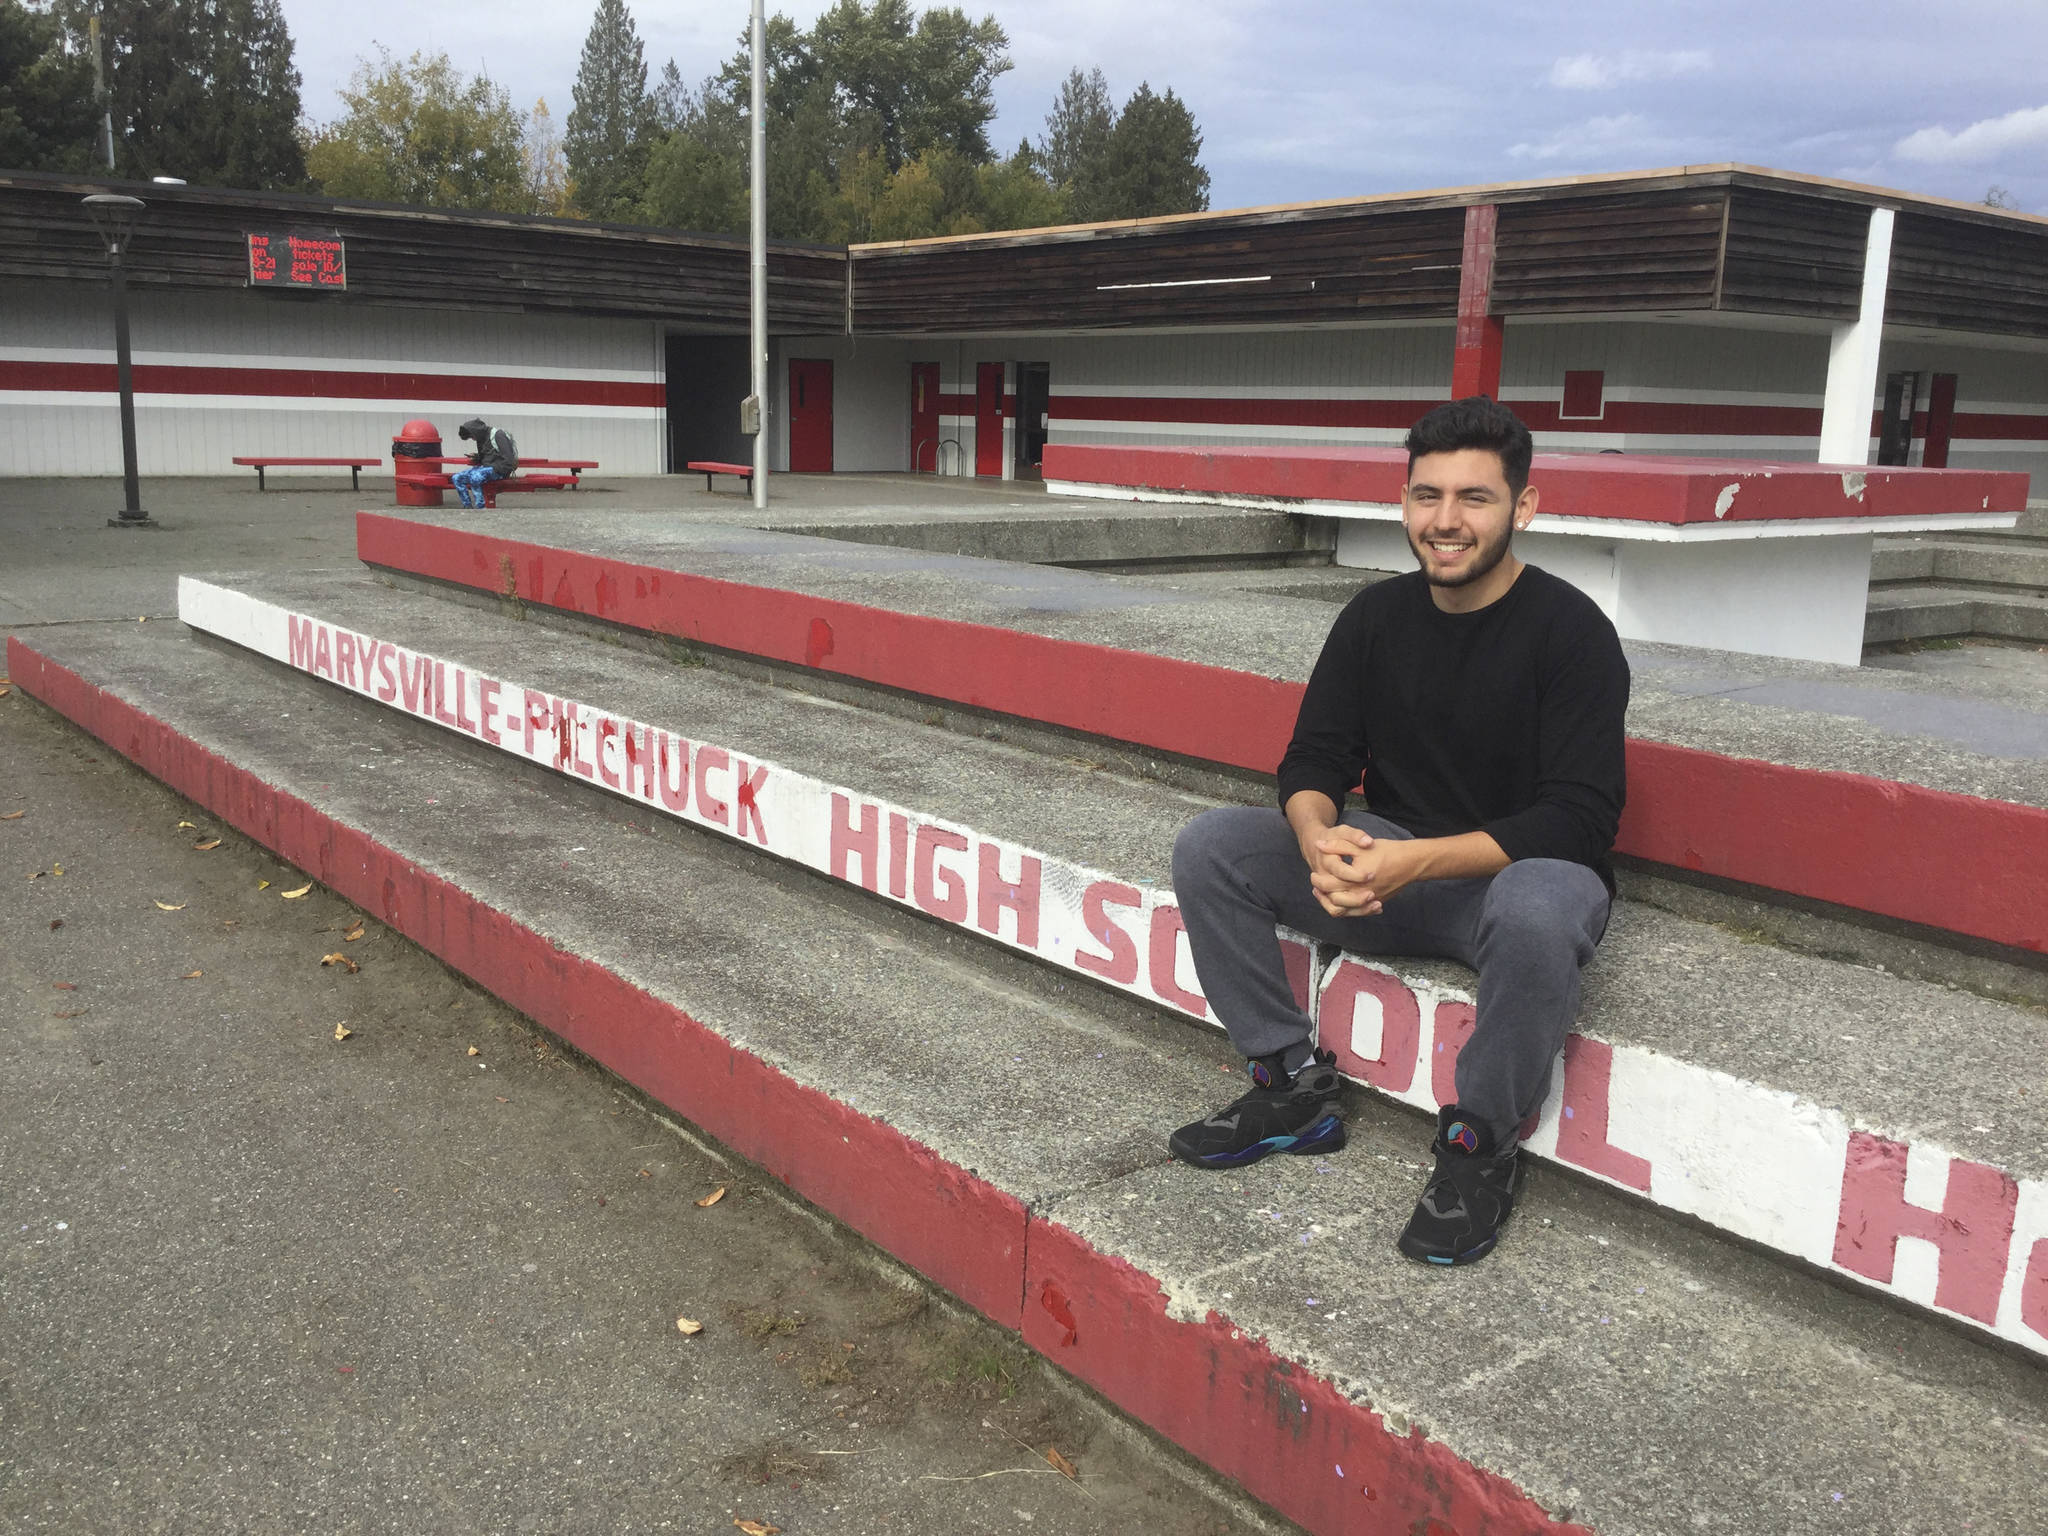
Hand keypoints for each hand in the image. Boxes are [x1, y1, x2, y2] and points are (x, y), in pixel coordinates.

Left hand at [1301, 824, 1415, 917]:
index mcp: (1354, 880)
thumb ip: (1337, 846)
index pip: (1328, 886)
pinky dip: (1346, 909)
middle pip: (1334, 901)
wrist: (1411, 862)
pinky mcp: (1376, 903)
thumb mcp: (1359, 846)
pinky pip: (1357, 912)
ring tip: (1325, 895)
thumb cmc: (1386, 852)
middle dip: (1322, 895)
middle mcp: (1361, 894)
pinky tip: (1341, 900)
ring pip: (1344, 911)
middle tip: (1316, 886)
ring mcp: (1369, 901)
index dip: (1318, 881)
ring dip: (1332, 904)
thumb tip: (1319, 845)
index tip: (1314, 874)